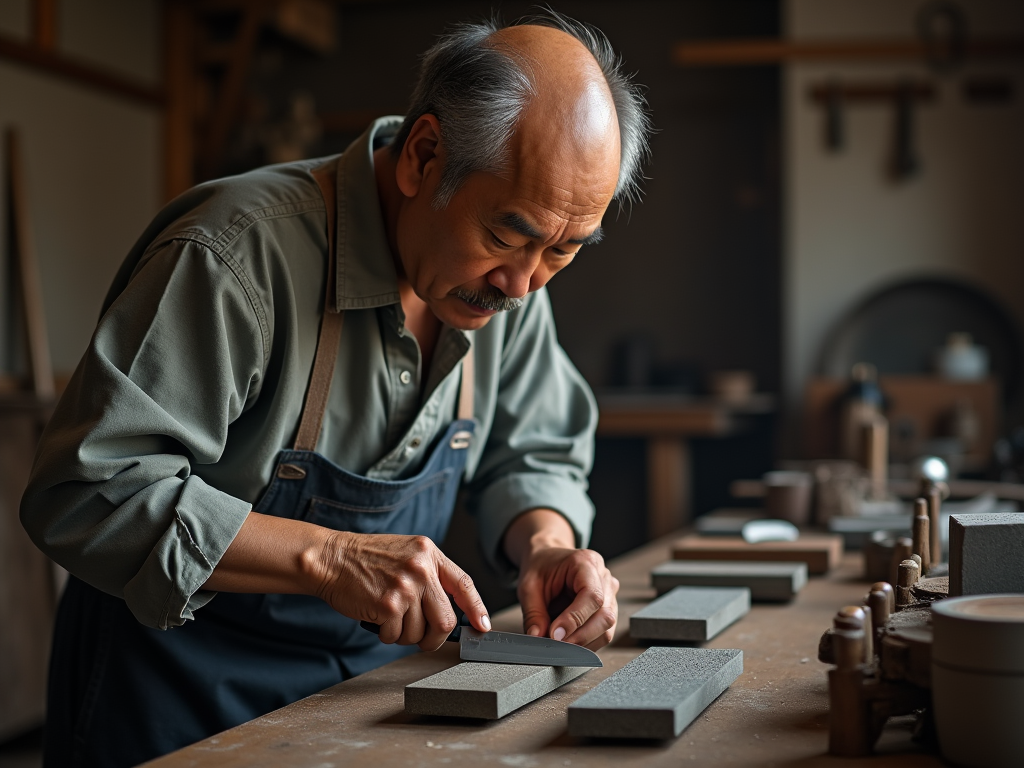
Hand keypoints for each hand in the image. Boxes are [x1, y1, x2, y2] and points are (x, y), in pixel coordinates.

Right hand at [313, 531, 489, 650]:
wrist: (331, 558)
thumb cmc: (365, 560)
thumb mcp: (405, 554)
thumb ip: (428, 575)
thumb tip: (449, 610)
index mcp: (429, 553)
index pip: (464, 584)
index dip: (477, 608)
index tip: (482, 626)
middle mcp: (421, 568)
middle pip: (446, 619)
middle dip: (435, 638)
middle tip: (422, 639)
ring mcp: (406, 586)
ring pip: (419, 633)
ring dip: (404, 635)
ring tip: (389, 618)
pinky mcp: (388, 605)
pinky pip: (396, 636)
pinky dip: (386, 635)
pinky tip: (375, 617)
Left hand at [503, 509, 618, 649]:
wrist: (548, 560)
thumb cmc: (541, 567)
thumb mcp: (528, 586)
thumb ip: (533, 613)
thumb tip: (538, 638)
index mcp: (586, 562)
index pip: (591, 596)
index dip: (575, 619)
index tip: (556, 635)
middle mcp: (603, 577)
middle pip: (605, 616)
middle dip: (580, 636)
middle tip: (556, 645)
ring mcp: (609, 593)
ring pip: (607, 628)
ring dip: (583, 642)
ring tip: (560, 643)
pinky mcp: (608, 608)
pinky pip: (603, 633)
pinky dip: (586, 642)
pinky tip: (569, 640)